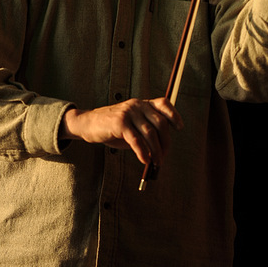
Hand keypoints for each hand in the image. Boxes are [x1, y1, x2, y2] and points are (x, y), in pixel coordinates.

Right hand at [59, 97, 182, 167]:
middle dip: (165, 142)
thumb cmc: (113, 128)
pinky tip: (144, 160)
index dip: (174, 115)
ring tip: (156, 162)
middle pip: (160, 123)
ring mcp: (128, 112)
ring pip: (150, 133)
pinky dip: (142, 152)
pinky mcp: (119, 122)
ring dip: (155, 151)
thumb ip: (146, 132)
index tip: (179, 127)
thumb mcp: (132, 126)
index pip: (163, 104)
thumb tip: (161, 151)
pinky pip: (136, 139)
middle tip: (163, 157)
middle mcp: (137, 105)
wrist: (88, 124)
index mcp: (142, 104)